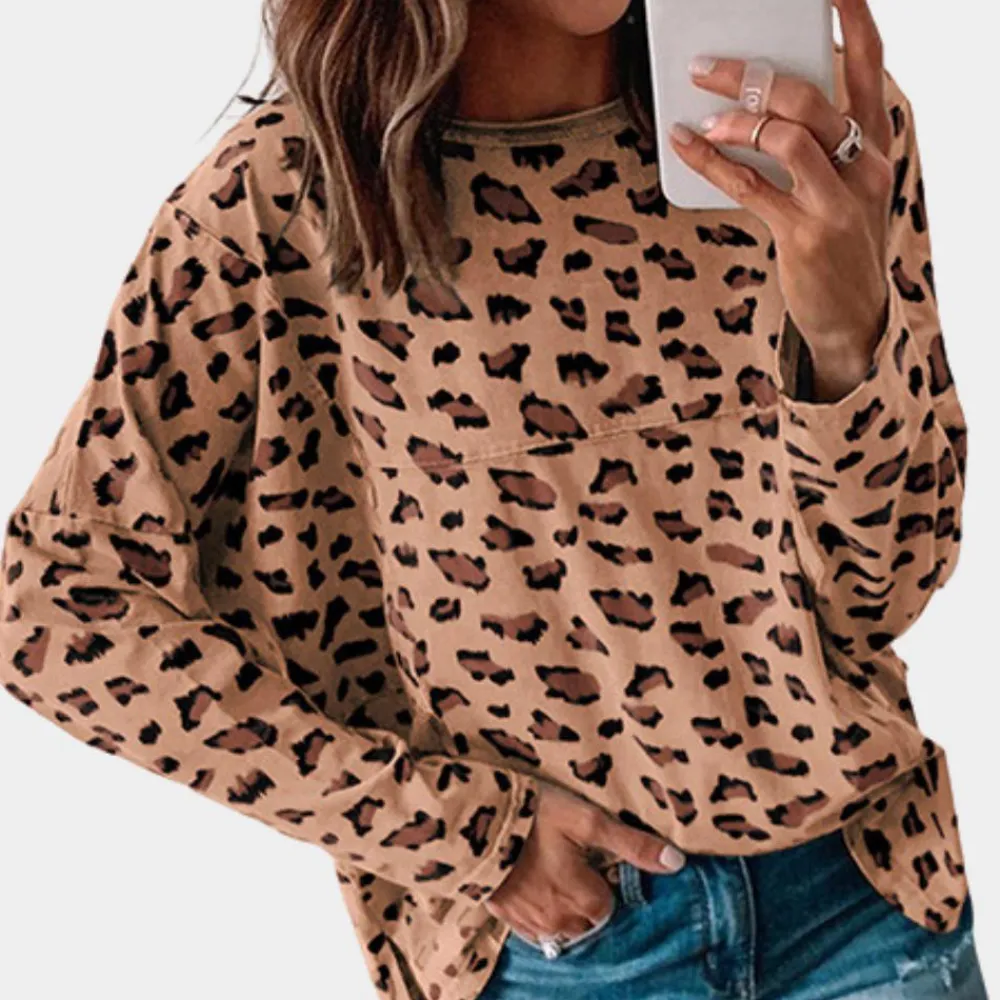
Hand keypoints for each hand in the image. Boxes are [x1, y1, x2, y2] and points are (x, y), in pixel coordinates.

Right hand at [484, 781, 686, 944]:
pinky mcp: (504, 915)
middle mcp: (559, 920)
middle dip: (583, 897)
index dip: (603, 880)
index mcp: (584, 899)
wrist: (477, 820)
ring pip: (559, 927)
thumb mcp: (588, 820)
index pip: (608, 905)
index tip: (593, 858)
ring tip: (551, 872)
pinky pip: (531, 928)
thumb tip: (677, 862)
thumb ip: (632, 845)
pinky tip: (531, 885)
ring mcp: (529, 922)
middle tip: (572, 862)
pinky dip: (537, 912)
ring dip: (561, 907)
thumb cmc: (536, 816)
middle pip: (584, 920)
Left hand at [668, 0, 893, 401]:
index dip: (852, 22)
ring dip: (736, 120)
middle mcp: (864, 166)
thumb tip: (753, 107)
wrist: (853, 317)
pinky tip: (685, 144)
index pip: (868, 68)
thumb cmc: (839, 243)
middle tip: (706, 66)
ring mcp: (838, 200)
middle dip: (752, 74)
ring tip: (702, 118)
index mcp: (876, 145)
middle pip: (810, 96)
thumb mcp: (843, 188)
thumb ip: (814, 148)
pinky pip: (750, 186)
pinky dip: (712, 161)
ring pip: (786, 136)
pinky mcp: (805, 234)